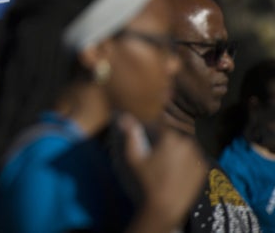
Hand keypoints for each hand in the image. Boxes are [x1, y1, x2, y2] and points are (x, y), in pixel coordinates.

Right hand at [120, 114, 205, 231]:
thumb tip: (124, 116)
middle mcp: (187, 142)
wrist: (163, 210)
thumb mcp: (131, 158)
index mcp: (170, 137)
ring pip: (180, 146)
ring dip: (171, 149)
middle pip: (169, 135)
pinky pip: (189, 159)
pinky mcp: (202, 170)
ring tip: (160, 164)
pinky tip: (171, 171)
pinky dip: (182, 161)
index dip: (143, 131)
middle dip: (158, 140)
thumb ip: (129, 135)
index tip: (137, 140)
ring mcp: (197, 157)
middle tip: (149, 154)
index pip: (154, 126)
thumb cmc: (144, 182)